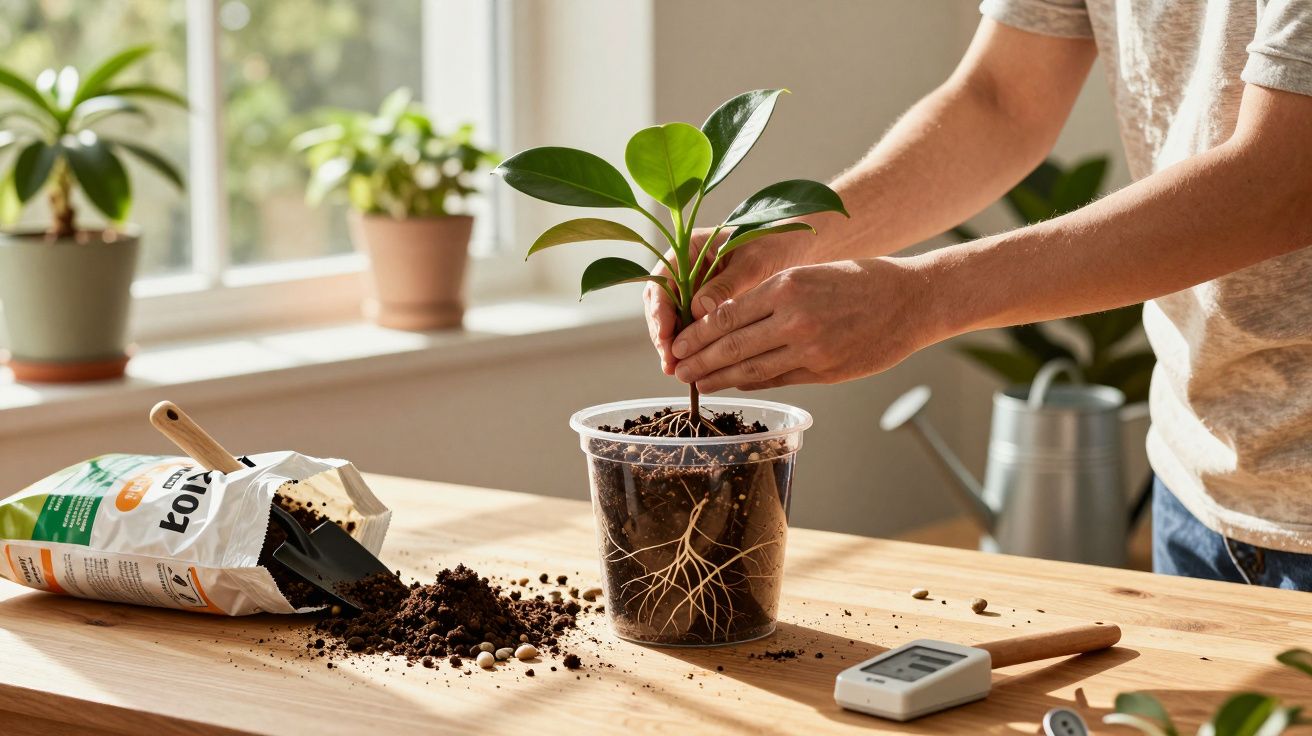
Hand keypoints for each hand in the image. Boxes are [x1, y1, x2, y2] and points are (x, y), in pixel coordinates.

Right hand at [644, 225, 811, 374]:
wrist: (794, 250)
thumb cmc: (774, 249)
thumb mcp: (751, 264)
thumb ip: (725, 284)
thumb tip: (698, 310)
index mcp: (689, 248)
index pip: (662, 281)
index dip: (660, 311)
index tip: (666, 336)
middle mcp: (685, 268)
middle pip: (661, 304)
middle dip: (663, 334)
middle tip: (671, 362)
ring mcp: (693, 288)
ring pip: (672, 319)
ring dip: (673, 344)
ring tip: (677, 369)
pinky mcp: (704, 305)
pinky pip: (690, 327)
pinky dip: (691, 345)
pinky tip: (695, 364)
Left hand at [670, 258, 937, 391]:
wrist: (912, 300)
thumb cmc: (861, 281)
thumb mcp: (810, 275)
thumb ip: (771, 299)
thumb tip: (726, 321)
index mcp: (786, 286)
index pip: (726, 316)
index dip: (696, 335)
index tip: (677, 344)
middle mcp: (794, 318)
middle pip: (732, 346)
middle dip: (699, 361)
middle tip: (676, 370)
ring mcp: (810, 348)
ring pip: (751, 369)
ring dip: (719, 379)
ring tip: (697, 385)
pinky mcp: (825, 371)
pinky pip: (777, 379)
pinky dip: (751, 383)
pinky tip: (734, 385)